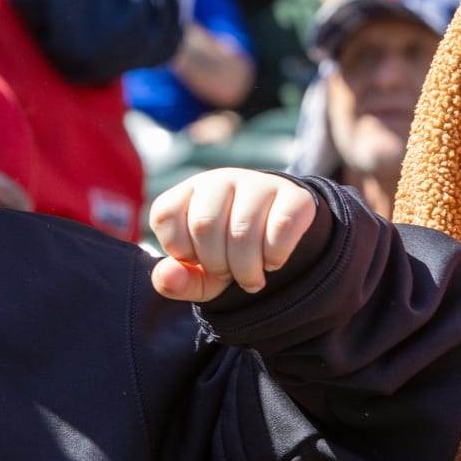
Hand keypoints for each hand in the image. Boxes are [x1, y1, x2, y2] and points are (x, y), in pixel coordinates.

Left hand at [147, 169, 319, 301]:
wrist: (279, 241)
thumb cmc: (228, 255)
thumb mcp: (199, 275)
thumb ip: (176, 281)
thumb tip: (167, 276)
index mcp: (189, 192)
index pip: (165, 216)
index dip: (181, 251)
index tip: (198, 260)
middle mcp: (220, 180)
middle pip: (204, 225)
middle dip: (216, 264)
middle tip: (230, 274)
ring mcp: (258, 183)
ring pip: (243, 230)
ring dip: (246, 269)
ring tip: (251, 277)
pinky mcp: (294, 195)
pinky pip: (280, 229)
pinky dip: (274, 258)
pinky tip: (272, 262)